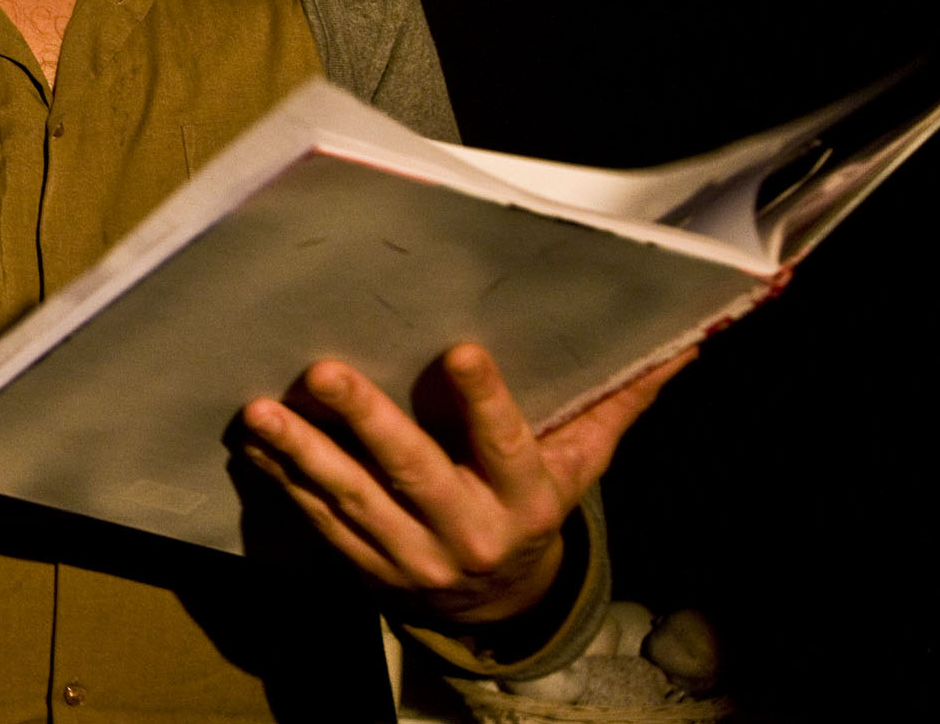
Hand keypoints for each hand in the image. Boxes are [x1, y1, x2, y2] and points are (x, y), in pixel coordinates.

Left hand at [238, 344, 691, 623]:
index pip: (507, 445)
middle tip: (323, 372)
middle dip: (367, 423)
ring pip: (353, 501)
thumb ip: (618, 399)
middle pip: (414, 473)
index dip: (486, 402)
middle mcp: (468, 531)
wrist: (501, 603)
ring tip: (260, 412)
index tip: (459, 351)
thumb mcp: (583, 461)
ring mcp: (412, 554)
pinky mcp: (366, 566)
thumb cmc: (537, 502)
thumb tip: (687, 337)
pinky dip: (283, 482)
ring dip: (302, 455)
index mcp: (526, 498)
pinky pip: (320, 523)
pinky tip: (253, 444)